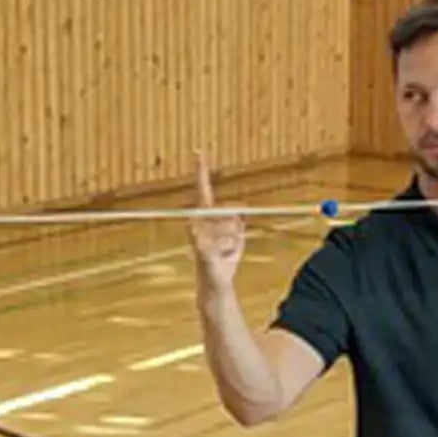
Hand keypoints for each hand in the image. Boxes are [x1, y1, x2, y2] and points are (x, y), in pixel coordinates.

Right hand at [190, 150, 245, 290]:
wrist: (217, 285)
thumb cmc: (224, 260)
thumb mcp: (237, 237)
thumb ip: (238, 222)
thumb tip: (240, 211)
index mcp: (205, 218)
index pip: (203, 190)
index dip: (201, 172)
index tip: (198, 151)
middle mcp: (198, 223)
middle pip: (225, 212)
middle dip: (235, 228)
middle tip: (231, 244)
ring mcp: (198, 235)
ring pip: (230, 228)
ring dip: (235, 243)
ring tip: (226, 255)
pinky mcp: (201, 249)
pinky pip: (224, 241)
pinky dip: (230, 251)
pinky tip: (224, 260)